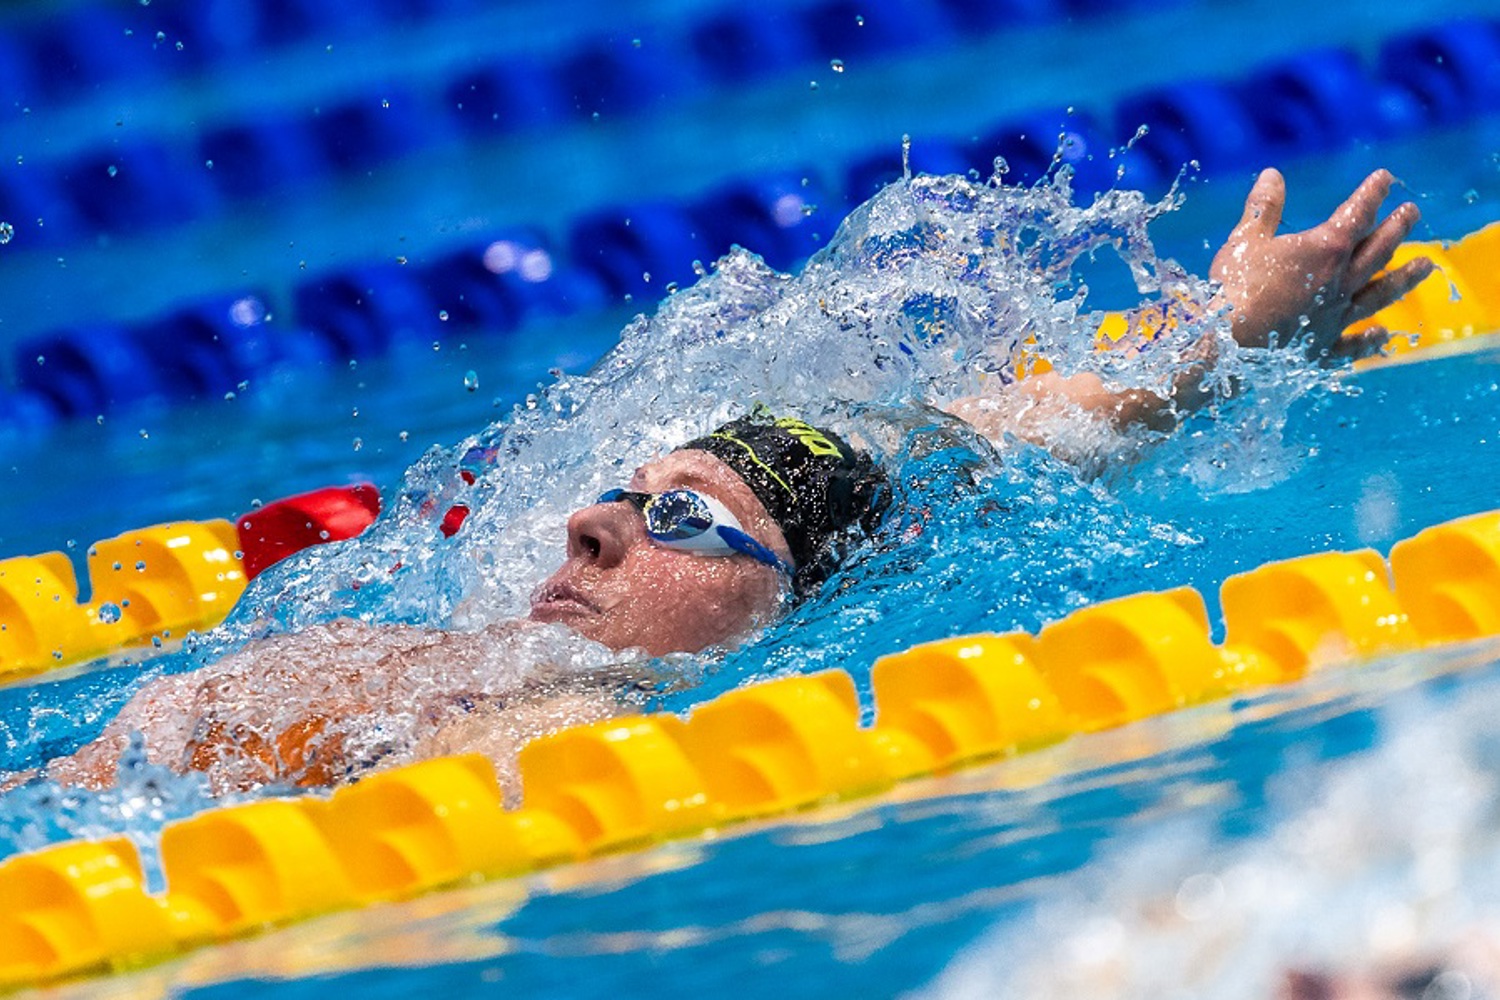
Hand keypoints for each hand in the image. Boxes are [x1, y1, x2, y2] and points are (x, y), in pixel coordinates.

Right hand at [1211, 168, 1433, 360]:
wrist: (1225, 345)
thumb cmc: (1232, 288)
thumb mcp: (1244, 239)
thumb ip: (1264, 207)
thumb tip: (1272, 175)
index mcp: (1324, 249)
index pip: (1358, 213)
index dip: (1374, 193)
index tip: (1386, 178)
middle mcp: (1339, 282)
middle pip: (1378, 250)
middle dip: (1397, 227)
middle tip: (1413, 212)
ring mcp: (1335, 317)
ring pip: (1379, 294)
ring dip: (1405, 278)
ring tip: (1427, 265)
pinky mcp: (1321, 348)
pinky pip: (1352, 344)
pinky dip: (1368, 340)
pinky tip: (1382, 334)